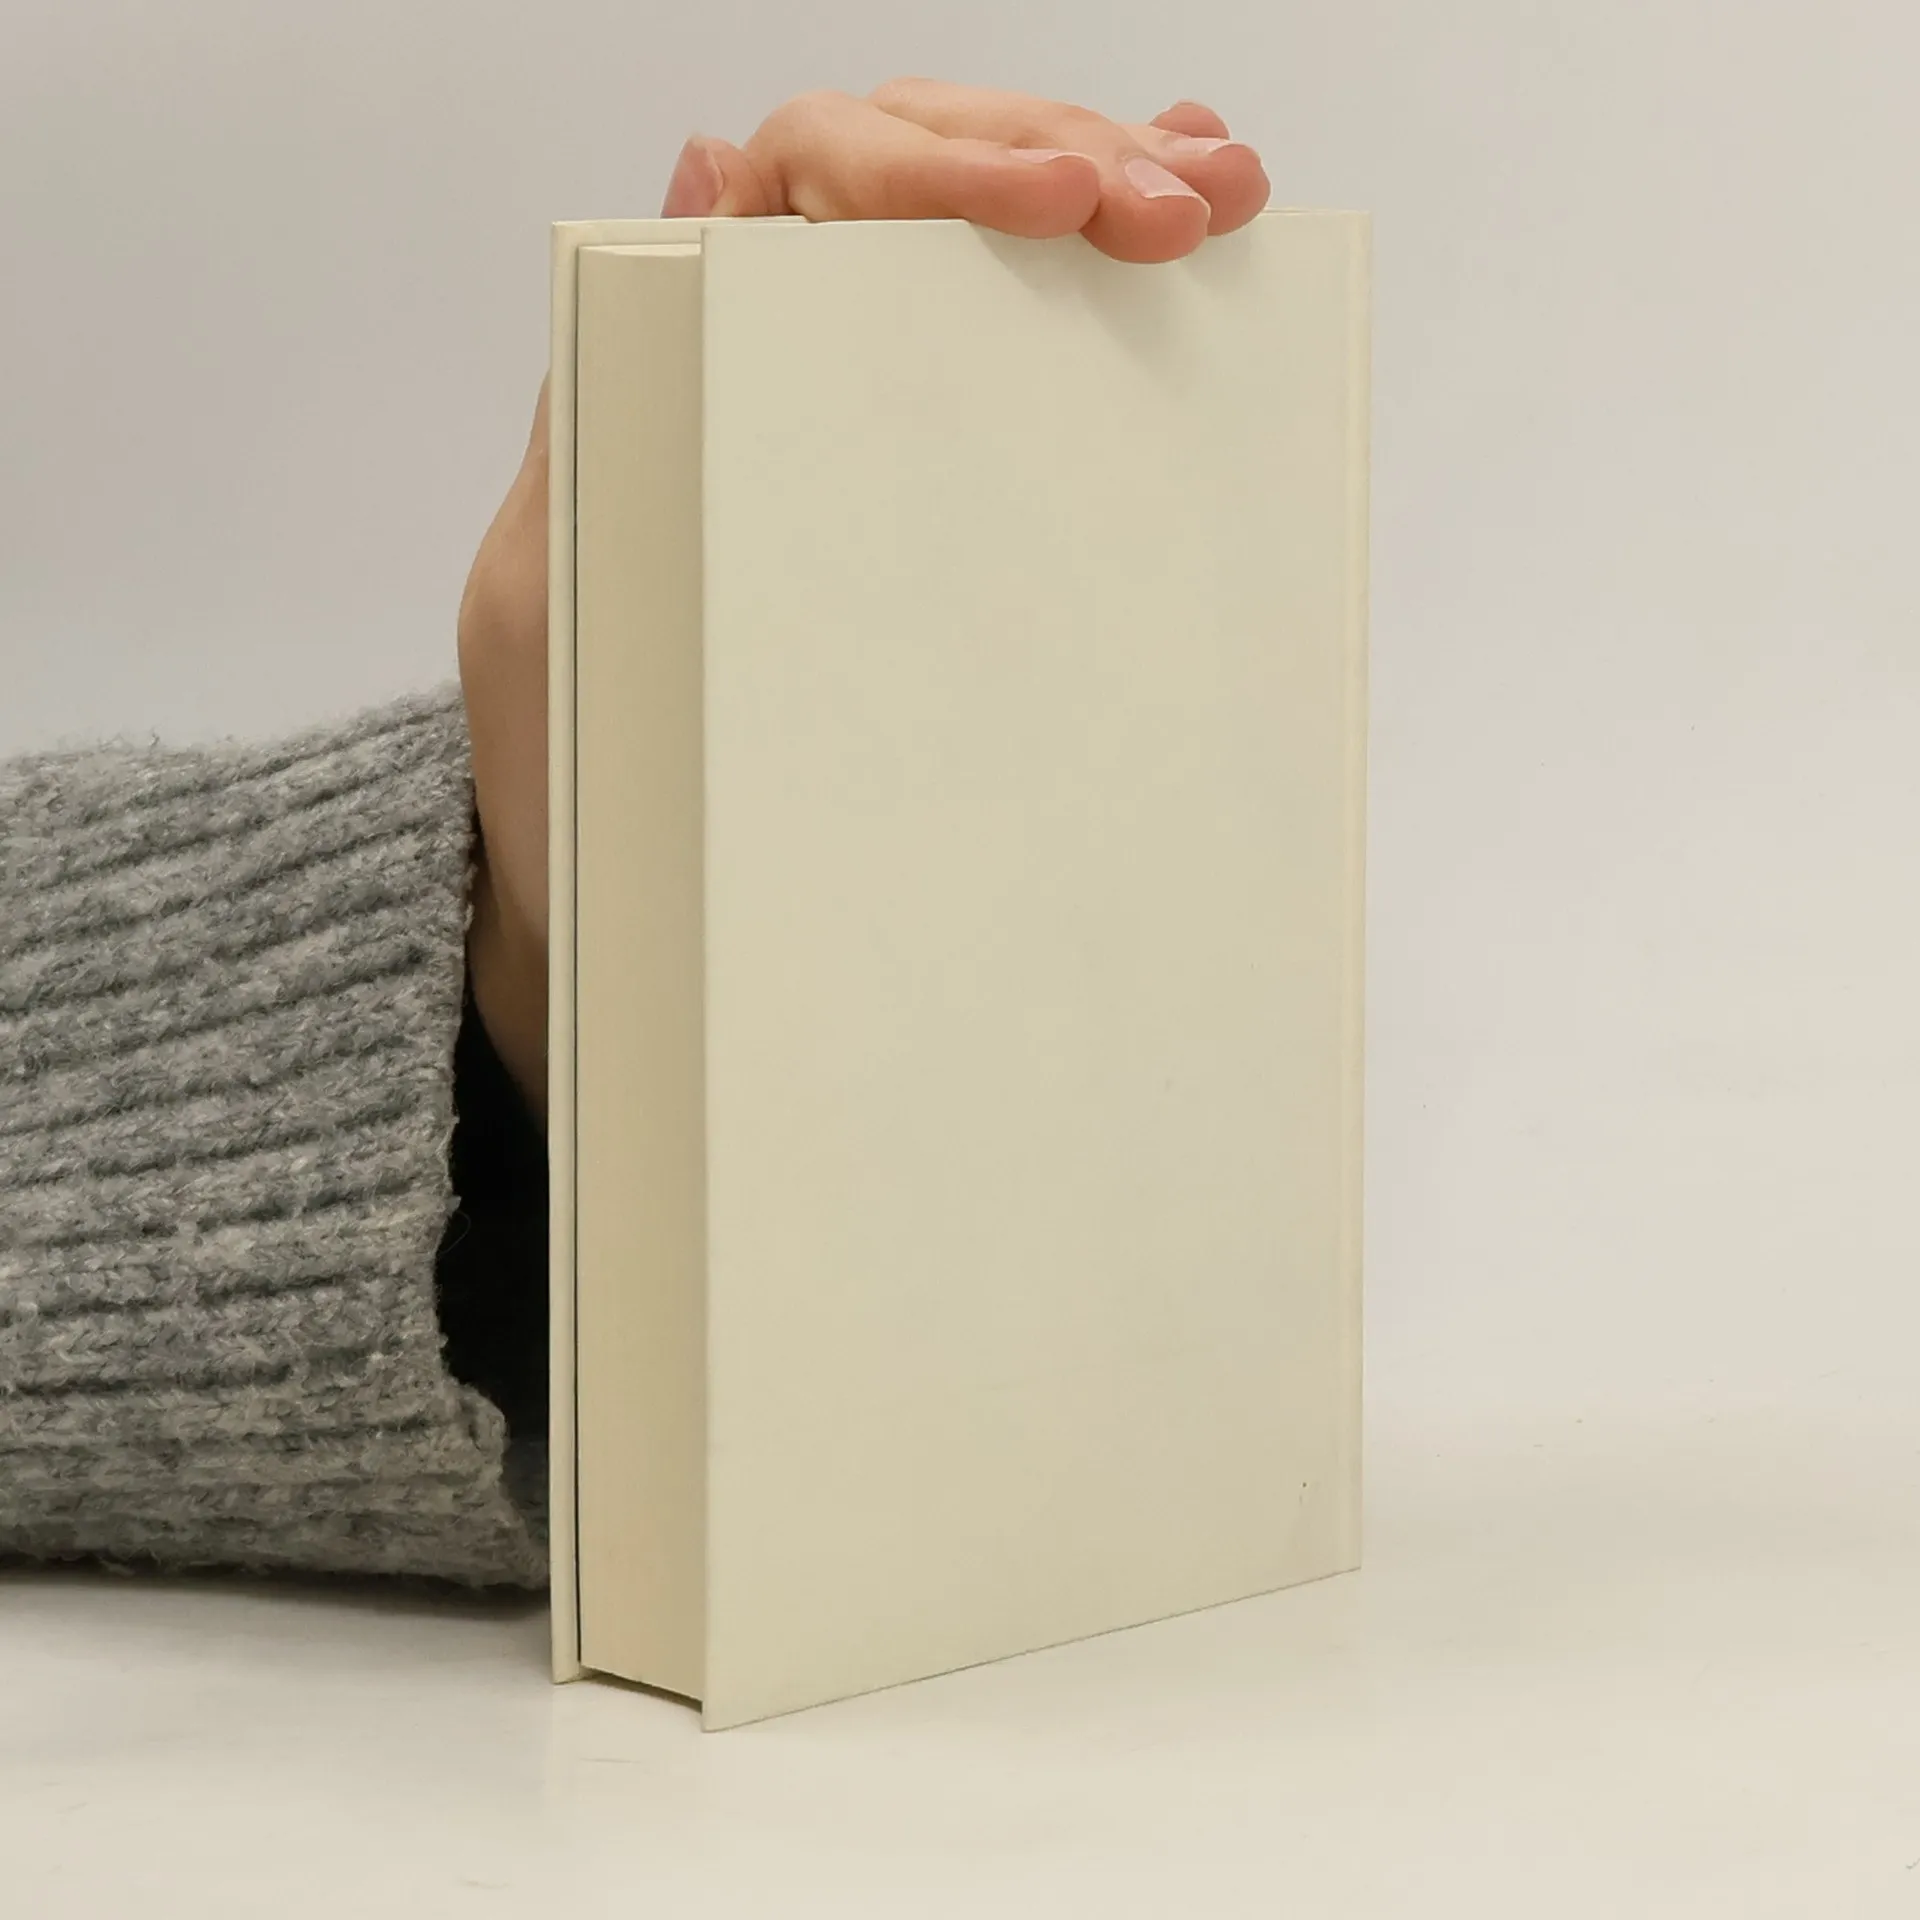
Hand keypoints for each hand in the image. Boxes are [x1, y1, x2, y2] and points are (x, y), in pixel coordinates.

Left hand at [457, 81, 1271, 1122]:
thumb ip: (603, 402)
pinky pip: (1006, 361)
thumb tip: (705, 174)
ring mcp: (850, 414)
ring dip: (1109, 187)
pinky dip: (1099, 291)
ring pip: (983, 243)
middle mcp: (769, 353)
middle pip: (925, 172)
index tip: (1061, 203)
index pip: (813, 173)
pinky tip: (1188, 256)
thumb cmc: (567, 763)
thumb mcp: (551, 587)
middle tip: (1191, 201)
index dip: (938, 160)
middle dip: (1065, 155)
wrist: (602, 912)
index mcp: (674, 352)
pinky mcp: (911, 499)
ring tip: (1220, 191)